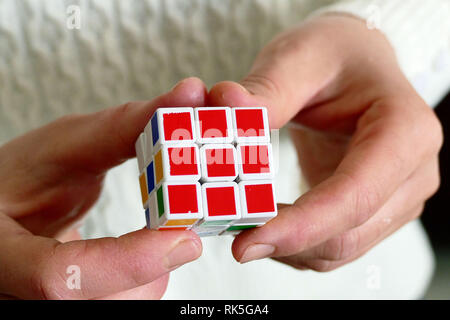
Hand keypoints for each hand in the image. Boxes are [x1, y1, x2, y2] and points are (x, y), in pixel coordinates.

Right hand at [0, 77, 205, 298]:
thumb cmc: (21, 179)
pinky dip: (147, 278)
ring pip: (125, 305)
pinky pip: (128, 304)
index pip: (60, 276)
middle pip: (103, 299)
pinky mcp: (78, 304)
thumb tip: (188, 95)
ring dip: (152, 268)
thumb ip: (124, 128)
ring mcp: (45, 304)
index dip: (128, 261)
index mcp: (1, 250)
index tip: (185, 238)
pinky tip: (139, 251)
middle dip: (151, 261)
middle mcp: (20, 292)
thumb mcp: (64, 146)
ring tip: (146, 231)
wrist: (5, 214)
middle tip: (180, 225)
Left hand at [207, 15, 442, 270]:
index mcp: (404, 131)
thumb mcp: (299, 57)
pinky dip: (293, 244)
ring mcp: (395, 198)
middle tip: (229, 234)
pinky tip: (264, 223)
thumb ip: (265, 89)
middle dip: (284, 242)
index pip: (354, 196)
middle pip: (346, 235)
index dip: (300, 227)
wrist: (354, 65)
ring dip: (284, 247)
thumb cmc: (334, 55)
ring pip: (336, 251)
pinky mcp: (372, 210)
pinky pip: (331, 247)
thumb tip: (225, 106)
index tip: (246, 241)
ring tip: (241, 222)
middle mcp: (411, 173)